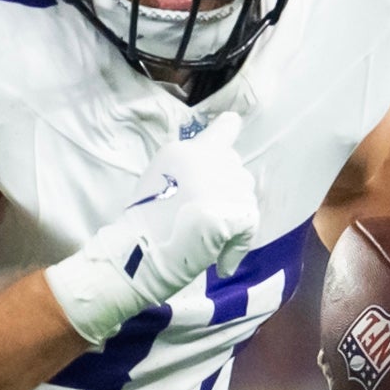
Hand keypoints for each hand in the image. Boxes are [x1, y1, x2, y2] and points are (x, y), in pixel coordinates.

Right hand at [45, 112, 258, 346]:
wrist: (140, 252)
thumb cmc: (141, 224)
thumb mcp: (157, 179)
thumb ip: (187, 168)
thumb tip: (213, 174)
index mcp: (185, 150)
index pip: (226, 126)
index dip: (229, 134)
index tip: (229, 136)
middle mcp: (208, 159)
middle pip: (235, 169)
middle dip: (226, 191)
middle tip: (204, 218)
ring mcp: (224, 183)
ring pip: (246, 196)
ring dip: (233, 217)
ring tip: (210, 241)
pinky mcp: (235, 210)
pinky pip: (249, 225)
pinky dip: (237, 247)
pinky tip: (221, 262)